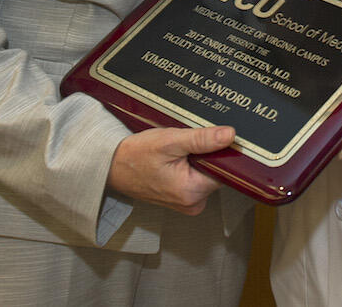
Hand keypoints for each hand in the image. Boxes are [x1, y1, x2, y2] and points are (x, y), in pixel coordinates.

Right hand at [107, 124, 234, 215]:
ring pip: (205, 175)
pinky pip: (195, 180)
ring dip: (196, 161)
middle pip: (216, 173)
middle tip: (183, 145)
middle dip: (204, 155)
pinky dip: (189, 168)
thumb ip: (202, 139)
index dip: (218, 151)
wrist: (112, 167)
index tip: (204, 140)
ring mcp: (187, 204)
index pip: (224, 169)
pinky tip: (173, 161)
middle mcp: (193, 204)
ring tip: (175, 153)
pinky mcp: (181, 200)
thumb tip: (229, 135)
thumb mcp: (170, 141)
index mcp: (193, 192)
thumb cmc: (136, 155)